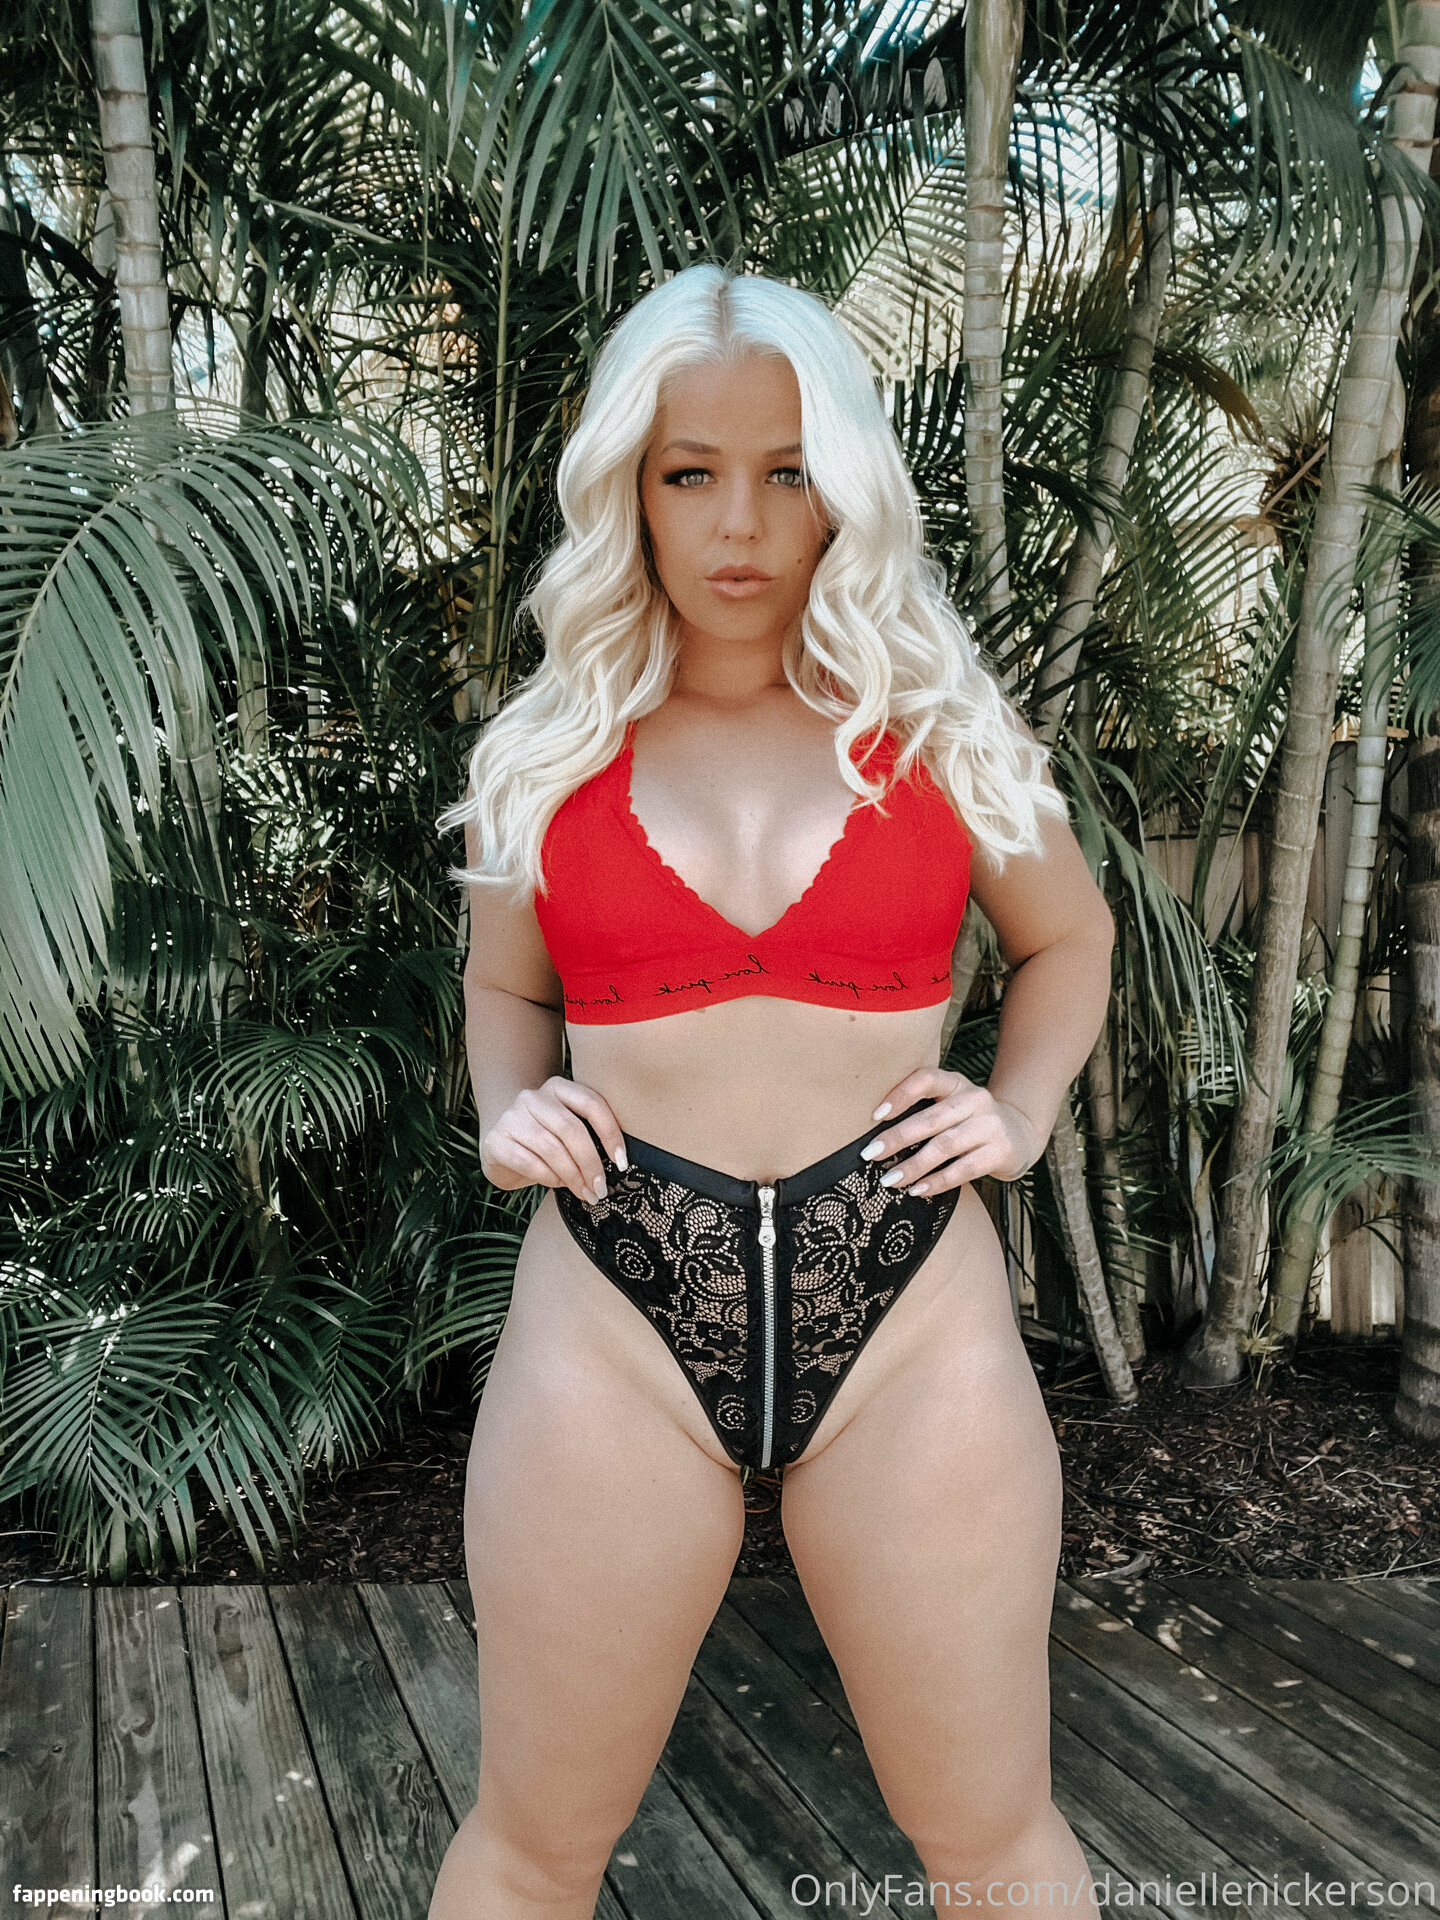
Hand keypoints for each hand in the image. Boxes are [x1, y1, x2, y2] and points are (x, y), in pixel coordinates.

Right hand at [480, 1076, 627, 1202]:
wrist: (501, 1147)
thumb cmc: (546, 1142)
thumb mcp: (569, 1130)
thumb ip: (590, 1134)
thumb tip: (620, 1164)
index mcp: (558, 1087)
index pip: (591, 1104)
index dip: (611, 1134)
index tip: (622, 1163)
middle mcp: (532, 1097)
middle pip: (571, 1129)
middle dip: (591, 1163)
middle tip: (601, 1188)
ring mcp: (511, 1117)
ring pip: (551, 1148)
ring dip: (573, 1176)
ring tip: (585, 1193)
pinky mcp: (496, 1140)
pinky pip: (529, 1162)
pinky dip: (549, 1177)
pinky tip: (558, 1185)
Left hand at [860, 1067, 1043, 1194]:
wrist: (1019, 1133)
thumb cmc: (970, 1121)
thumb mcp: (951, 1105)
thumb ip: (923, 1111)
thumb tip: (877, 1139)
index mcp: (956, 1083)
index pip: (926, 1079)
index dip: (900, 1094)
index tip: (875, 1115)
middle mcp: (975, 1099)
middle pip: (931, 1118)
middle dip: (897, 1138)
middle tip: (870, 1154)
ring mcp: (990, 1125)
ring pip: (945, 1146)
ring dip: (913, 1165)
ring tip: (889, 1179)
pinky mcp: (1000, 1151)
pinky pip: (963, 1169)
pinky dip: (937, 1182)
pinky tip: (917, 1190)